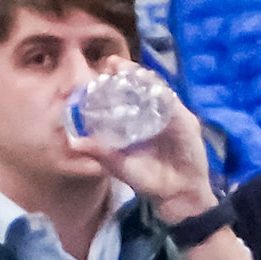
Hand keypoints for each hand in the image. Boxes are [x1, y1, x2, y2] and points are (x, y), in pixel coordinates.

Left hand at [64, 65, 216, 224]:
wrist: (178, 196)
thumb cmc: (150, 180)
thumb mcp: (120, 165)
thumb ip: (100, 153)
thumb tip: (74, 141)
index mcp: (140, 119)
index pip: (129, 93)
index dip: (117, 79)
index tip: (104, 67)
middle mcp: (156, 112)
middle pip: (144, 85)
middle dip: (129, 71)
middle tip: (112, 63)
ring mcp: (172, 115)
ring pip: (158, 89)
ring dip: (143, 77)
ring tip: (126, 69)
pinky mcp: (186, 122)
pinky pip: (173, 104)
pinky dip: (162, 94)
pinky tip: (150, 86)